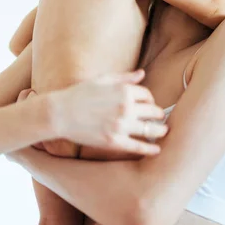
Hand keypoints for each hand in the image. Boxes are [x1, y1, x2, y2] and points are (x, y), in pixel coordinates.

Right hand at [20, 70, 168, 155]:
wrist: (60, 113)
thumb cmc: (79, 94)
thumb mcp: (102, 80)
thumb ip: (124, 78)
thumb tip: (142, 74)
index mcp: (124, 90)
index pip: (147, 94)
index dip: (150, 99)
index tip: (149, 103)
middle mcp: (126, 108)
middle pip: (152, 111)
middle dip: (158, 114)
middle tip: (160, 117)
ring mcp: (120, 125)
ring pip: (149, 129)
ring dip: (160, 130)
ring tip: (163, 131)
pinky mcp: (114, 141)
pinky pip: (137, 146)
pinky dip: (150, 149)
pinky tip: (157, 150)